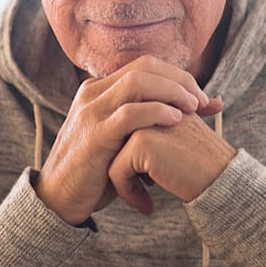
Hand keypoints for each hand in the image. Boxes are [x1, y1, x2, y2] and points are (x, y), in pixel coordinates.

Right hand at [34, 55, 223, 224]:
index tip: (206, 100)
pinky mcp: (95, 134)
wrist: (59, 200)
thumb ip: (148, 124)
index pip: (146, 67)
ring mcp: (92, 112)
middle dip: (181, 80)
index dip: (180, 77)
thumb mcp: (125, 140)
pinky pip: (129, 113)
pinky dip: (156, 111)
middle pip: (145, 67)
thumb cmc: (97, 172)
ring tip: (194, 108)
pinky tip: (176, 120)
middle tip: (204, 102)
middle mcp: (93, 93)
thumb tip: (189, 117)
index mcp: (100, 90)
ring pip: (137, 82)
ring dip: (172, 91)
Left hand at [107, 114, 237, 211]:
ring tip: (142, 198)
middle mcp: (151, 105)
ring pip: (112, 154)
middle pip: (116, 140)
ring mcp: (144, 121)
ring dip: (123, 180)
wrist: (223, 180)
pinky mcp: (141, 142)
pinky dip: (127, 191)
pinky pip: (117, 170)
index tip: (144, 181)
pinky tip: (146, 205)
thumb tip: (124, 155)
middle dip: (121, 167)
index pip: (128, 126)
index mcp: (162, 100)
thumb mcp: (178, 141)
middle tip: (138, 190)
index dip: (131, 159)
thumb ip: (156, 137)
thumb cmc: (204, 167)